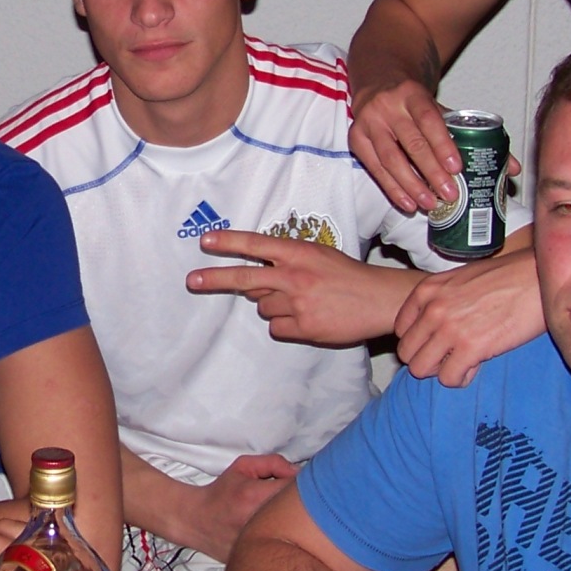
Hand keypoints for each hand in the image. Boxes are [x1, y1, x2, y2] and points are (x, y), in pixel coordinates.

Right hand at [182, 453, 296, 560]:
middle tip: (287, 501)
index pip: (296, 488)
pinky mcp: (258, 554)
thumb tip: (299, 473)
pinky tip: (272, 532)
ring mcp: (258, 541)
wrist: (197, 520)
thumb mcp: (243, 467)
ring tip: (279, 516)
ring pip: (294, 531)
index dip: (300, 485)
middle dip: (299, 504)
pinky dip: (283, 538)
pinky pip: (283, 545)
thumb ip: (273, 463)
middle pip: (299, 512)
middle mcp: (258, 520)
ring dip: (292, 522)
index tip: (293, 486)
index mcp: (255, 496)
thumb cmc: (222, 492)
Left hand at [187, 232, 416, 346]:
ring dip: (273, 306)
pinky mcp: (304, 327)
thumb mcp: (317, 256)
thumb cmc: (346, 276)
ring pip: (263, 307)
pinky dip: (286, 326)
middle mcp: (295, 275)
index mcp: (299, 253)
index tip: (205, 242)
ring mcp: (298, 303)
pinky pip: (277, 328)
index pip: (256, 244)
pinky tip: (307, 318)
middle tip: (192, 281)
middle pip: (246, 278)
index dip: (229, 242)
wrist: (378, 300)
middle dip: (215, 279)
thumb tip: (251, 283)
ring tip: (302, 302)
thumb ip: (285, 263)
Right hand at [349, 80, 463, 216]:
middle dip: (432, 172)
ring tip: (429, 203)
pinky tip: (408, 202)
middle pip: (412, 143)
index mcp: (411, 93)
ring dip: (412, 186)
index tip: (456, 168)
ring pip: (391, 160)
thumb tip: (472, 156)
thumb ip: (446, 124)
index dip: (443, 145)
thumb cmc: (409, 100)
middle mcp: (387, 106)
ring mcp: (368, 122)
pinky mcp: (356, 139)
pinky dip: (393, 189)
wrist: (377, 85)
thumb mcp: (428, 102)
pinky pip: (375, 169)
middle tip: (449, 193)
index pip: (429, 120)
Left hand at [393, 250, 544, 387]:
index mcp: (428, 290)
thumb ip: (442, 299)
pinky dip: (460, 378)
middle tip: (450, 357)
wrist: (538, 278)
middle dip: (426, 359)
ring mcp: (450, 328)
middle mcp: (433, 309)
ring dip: (441, 371)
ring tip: (462, 363)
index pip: (401, 329)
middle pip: (407, 352)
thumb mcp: (463, 278)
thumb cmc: (507, 277)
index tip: (438, 342)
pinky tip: (476, 367)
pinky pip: (449, 378)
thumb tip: (433, 324)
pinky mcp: (471, 347)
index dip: (419, 341)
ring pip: (420, 369)